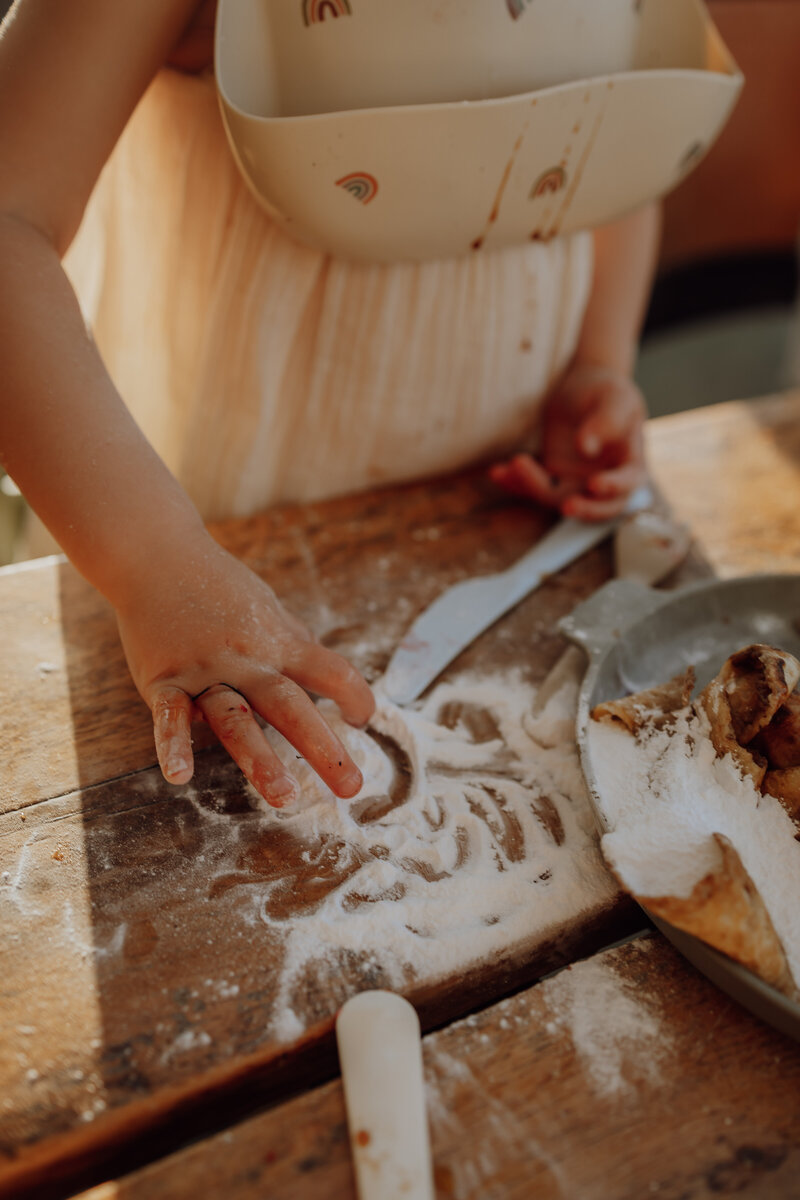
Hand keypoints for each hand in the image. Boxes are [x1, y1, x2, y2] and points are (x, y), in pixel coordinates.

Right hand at [115, 533, 374, 806]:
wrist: (155, 553)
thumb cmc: (217, 585)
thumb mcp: (267, 609)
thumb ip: (295, 645)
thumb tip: (328, 677)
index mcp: (277, 642)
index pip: (330, 672)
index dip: (355, 696)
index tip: (365, 721)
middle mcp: (246, 658)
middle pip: (290, 705)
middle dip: (323, 748)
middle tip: (352, 787)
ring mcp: (203, 670)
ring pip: (235, 718)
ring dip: (260, 759)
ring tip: (284, 797)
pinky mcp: (161, 679)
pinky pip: (169, 715)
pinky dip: (173, 745)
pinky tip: (180, 776)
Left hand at [489, 364, 646, 519]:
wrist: (582, 388)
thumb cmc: (606, 391)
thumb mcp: (614, 397)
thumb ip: (606, 421)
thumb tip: (586, 449)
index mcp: (629, 461)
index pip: (628, 482)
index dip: (614, 487)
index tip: (595, 483)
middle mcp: (604, 479)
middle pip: (597, 507)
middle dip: (582, 510)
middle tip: (566, 505)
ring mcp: (575, 482)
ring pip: (557, 497)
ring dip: (536, 487)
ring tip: (517, 464)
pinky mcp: (550, 477)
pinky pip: (532, 486)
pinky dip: (514, 482)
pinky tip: (498, 471)